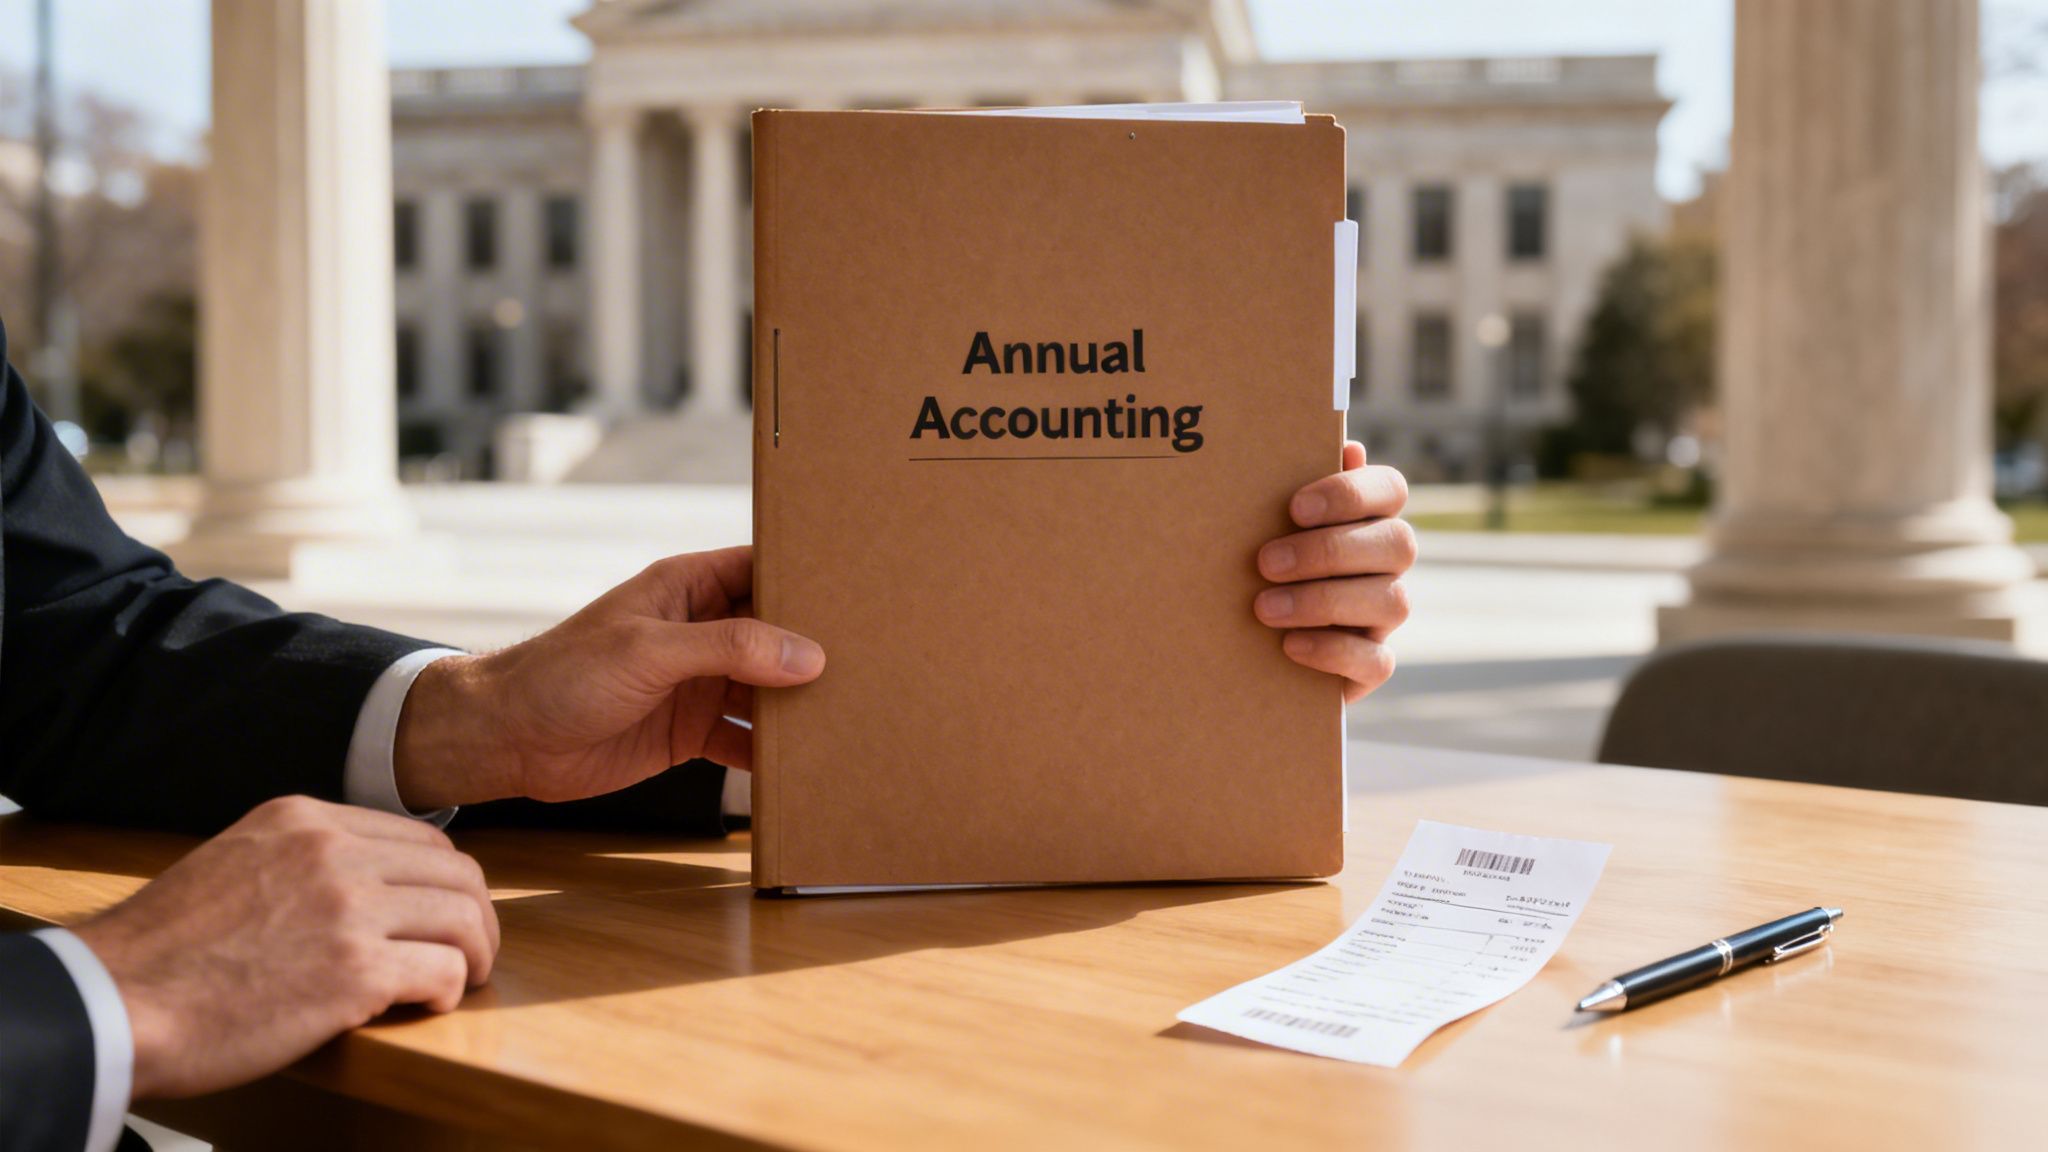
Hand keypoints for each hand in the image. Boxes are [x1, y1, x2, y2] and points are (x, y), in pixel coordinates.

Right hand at [70, 796, 497, 1099]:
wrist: (114, 1001)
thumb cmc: (167, 950)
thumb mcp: (236, 862)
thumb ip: (300, 859)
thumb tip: (366, 878)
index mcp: (305, 820)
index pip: (421, 838)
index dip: (446, 882)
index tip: (446, 915)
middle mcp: (334, 852)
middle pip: (457, 874)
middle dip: (476, 917)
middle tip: (471, 954)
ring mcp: (348, 908)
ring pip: (463, 918)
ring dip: (473, 955)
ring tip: (460, 981)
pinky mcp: (355, 971)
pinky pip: (443, 971)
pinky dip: (448, 991)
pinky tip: (428, 1005)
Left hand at [393, 546, 824, 808]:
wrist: (506, 739)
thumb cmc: (562, 673)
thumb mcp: (650, 650)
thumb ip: (730, 648)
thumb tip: (807, 655)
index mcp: (689, 586)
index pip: (764, 568)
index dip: (809, 576)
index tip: (861, 590)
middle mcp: (701, 630)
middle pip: (777, 633)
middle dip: (819, 647)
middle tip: (878, 659)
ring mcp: (698, 682)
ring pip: (768, 688)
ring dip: (801, 703)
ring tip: (855, 713)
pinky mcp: (690, 731)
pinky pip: (746, 738)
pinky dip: (773, 751)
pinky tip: (806, 763)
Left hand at [1255, 440, 1414, 701]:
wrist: (1248, 641)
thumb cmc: (1264, 564)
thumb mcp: (1271, 526)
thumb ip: (1296, 491)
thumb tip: (1345, 446)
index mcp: (1370, 518)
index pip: (1390, 489)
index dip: (1350, 494)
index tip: (1295, 508)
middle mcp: (1389, 563)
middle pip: (1397, 544)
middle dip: (1328, 551)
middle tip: (1266, 562)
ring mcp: (1386, 614)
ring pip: (1391, 601)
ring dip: (1323, 601)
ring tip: (1265, 608)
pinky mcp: (1373, 664)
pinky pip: (1377, 660)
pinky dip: (1333, 652)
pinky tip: (1290, 645)